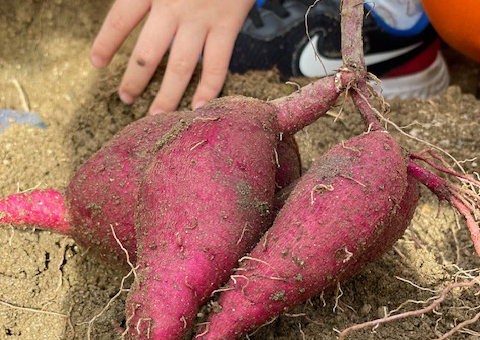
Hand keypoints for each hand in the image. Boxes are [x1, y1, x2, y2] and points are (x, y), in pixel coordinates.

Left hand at [91, 0, 255, 113]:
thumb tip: (129, 8)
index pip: (120, 20)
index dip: (106, 43)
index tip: (96, 63)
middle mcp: (173, 7)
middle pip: (148, 53)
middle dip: (134, 80)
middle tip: (125, 98)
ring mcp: (201, 19)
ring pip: (180, 66)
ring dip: (167, 95)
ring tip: (156, 115)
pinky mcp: (227, 25)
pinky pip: (217, 64)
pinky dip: (210, 88)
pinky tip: (200, 107)